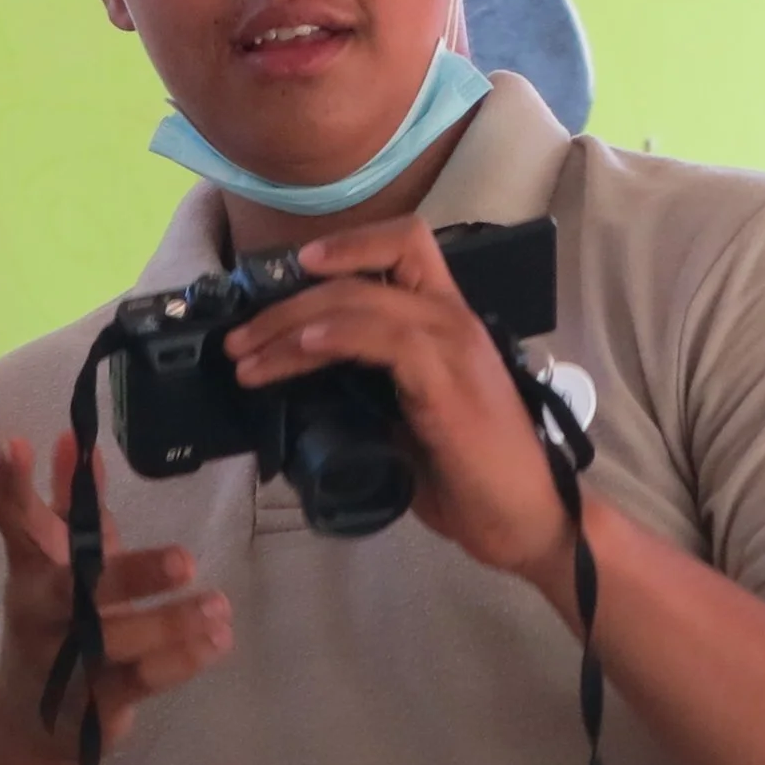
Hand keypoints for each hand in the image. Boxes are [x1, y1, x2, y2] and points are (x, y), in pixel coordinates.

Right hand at [0, 435, 230, 764]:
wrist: (34, 721)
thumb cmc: (56, 619)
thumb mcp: (61, 558)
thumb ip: (70, 501)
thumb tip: (76, 438)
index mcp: (29, 570)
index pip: (14, 522)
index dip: (13, 484)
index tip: (19, 444)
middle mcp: (39, 614)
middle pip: (76, 590)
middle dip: (132, 574)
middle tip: (186, 560)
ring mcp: (63, 661)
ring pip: (115, 640)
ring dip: (172, 624)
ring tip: (218, 605)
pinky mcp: (93, 703)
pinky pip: (140, 680)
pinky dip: (182, 660)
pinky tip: (217, 639)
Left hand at [223, 216, 568, 581]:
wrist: (525, 520)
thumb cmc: (468, 477)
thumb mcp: (404, 419)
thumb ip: (366, 387)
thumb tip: (299, 382)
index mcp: (444, 322)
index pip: (403, 246)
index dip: (348, 244)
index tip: (294, 266)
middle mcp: (452, 319)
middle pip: (360, 275)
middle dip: (285, 303)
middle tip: (239, 342)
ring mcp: (454, 345)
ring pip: (359, 302)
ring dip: (291, 327)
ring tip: (248, 361)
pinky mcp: (450, 379)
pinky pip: (386, 337)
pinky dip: (337, 336)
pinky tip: (303, 350)